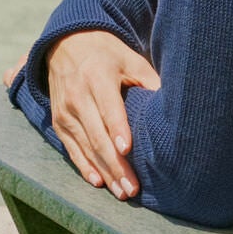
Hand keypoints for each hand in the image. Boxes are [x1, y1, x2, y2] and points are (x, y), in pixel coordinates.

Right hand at [47, 26, 160, 197]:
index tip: (128, 149)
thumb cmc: (107, 54)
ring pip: (86, 146)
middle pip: (97, 135)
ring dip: (104, 171)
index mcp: (97, 76)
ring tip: (122, 191)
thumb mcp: (129, 59)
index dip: (117, 128)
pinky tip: (98, 182)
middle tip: (133, 187)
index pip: (108, 107)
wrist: (66, 42)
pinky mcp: (58, 121)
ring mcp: (65, 110)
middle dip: (115, 164)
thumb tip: (174, 106)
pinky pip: (71, 149)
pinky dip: (84, 166)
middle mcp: (77, 95)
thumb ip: (149, 80)